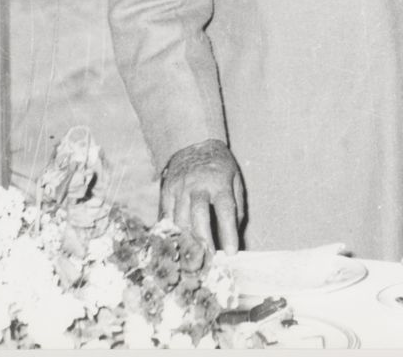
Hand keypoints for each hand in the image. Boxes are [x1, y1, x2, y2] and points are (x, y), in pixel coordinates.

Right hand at [160, 139, 244, 253]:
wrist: (193, 143)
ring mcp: (179, 188)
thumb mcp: (236, 179)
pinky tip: (176, 244)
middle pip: (198, 217)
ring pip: (180, 220)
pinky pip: (166, 216)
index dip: (228, 233)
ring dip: (186, 241)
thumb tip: (234, 232)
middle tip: (208, 259)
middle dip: (203, 240)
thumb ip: (237, 206)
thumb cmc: (219, 166)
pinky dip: (171, 232)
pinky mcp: (165, 192)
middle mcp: (197, 186)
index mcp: (219, 182)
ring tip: (193, 258)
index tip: (231, 252)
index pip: (225, 210)